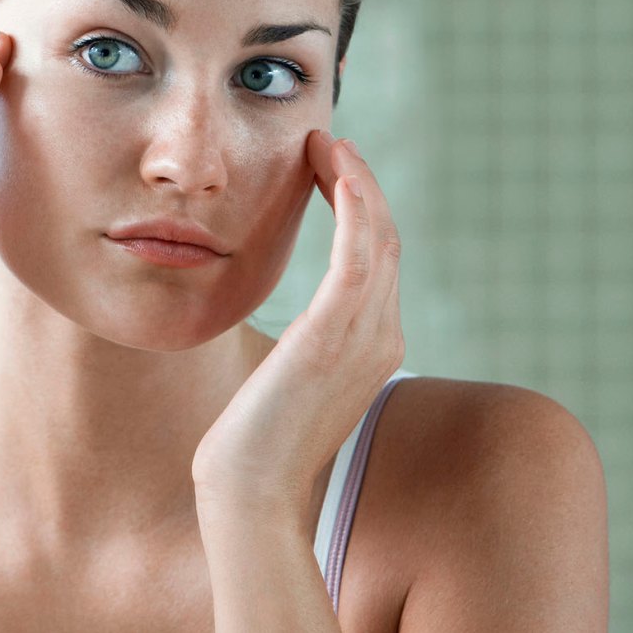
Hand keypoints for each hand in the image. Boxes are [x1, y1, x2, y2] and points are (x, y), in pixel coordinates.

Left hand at [192, 131, 403, 518]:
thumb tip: (289, 338)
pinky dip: (353, 206)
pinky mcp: (334, 334)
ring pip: (378, 236)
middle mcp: (382, 338)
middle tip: (328, 143)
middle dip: (359, 186)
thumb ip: (302, 354)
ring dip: (355, 183)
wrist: (247, 489)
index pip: (377, 261)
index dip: (360, 210)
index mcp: (372, 348)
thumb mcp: (287, 384)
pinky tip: (336, 173)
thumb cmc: (253, 443)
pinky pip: (359, 254)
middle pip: (385, 240)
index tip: (329, 172)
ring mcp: (365, 337)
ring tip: (326, 144)